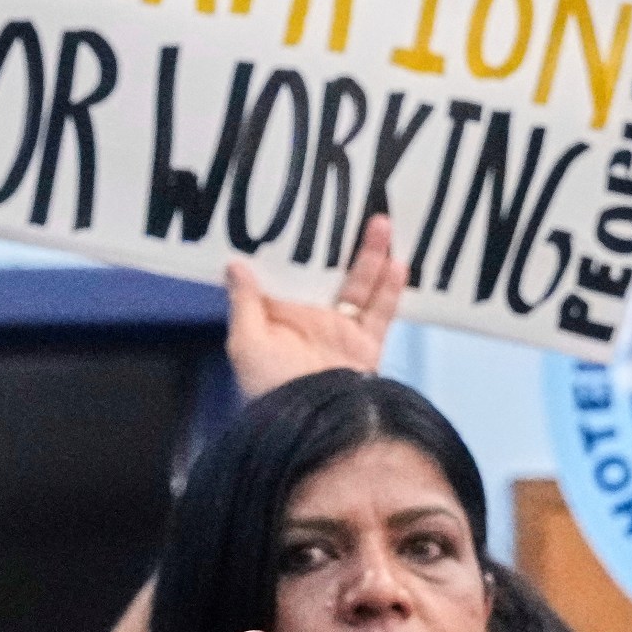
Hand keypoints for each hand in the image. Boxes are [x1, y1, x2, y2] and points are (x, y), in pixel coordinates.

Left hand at [223, 212, 400, 396]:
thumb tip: (234, 264)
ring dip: (371, 256)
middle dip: (338, 244)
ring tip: (382, 224)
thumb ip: (245, 303)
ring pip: (360, 285)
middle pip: (327, 273)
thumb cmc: (271, 385)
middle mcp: (310, 320)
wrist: (313, 421)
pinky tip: (397, 264)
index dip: (292, 247)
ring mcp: (340, 331)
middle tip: (348, 209)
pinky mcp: (366, 345)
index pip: (284, 275)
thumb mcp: (246, 342)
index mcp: (278, 318)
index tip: (299, 214)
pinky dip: (390, 289)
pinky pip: (381, 312)